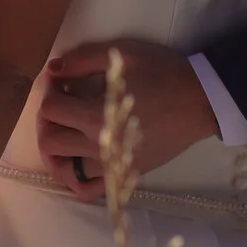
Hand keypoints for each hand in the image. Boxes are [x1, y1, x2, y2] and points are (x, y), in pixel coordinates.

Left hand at [35, 40, 216, 202]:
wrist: (200, 101)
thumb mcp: (121, 56)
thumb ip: (81, 60)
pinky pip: (87, 189)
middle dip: (47, 120)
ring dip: (55, 150)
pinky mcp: (124, 175)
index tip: (62, 82)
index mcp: (95, 117)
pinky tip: (77, 159)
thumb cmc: (162, 73)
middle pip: (50, 141)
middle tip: (60, 105)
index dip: (50, 91)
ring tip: (64, 132)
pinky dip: (74, 178)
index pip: (50, 109)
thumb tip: (52, 69)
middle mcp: (98, 147)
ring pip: (63, 169)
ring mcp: (111, 166)